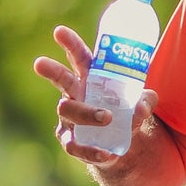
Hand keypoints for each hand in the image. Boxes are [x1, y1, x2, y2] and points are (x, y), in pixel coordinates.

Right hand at [33, 24, 157, 179]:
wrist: (118, 145)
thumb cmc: (124, 112)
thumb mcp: (140, 102)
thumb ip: (146, 100)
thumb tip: (142, 106)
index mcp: (90, 78)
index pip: (78, 57)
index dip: (69, 44)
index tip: (59, 31)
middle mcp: (74, 94)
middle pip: (60, 79)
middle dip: (50, 70)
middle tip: (39, 63)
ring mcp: (69, 118)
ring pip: (67, 110)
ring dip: (87, 112)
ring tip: (108, 117)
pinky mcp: (71, 141)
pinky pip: (75, 145)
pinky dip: (91, 150)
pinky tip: (106, 153)